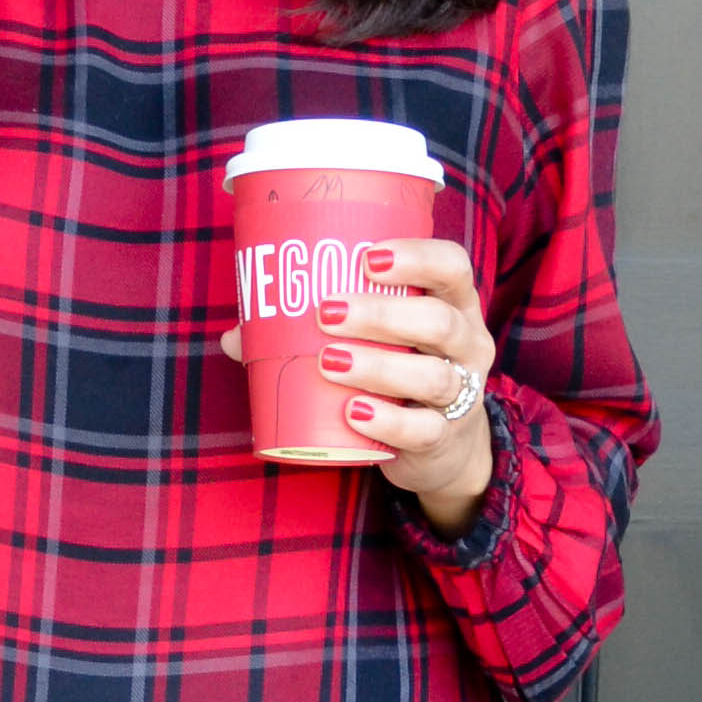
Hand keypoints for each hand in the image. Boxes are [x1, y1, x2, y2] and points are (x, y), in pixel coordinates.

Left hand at [220, 240, 497, 532]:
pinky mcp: (443, 438)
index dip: (417, 258)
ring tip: (328, 361)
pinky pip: (421, 430)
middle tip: (326, 312)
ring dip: (377, 366)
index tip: (368, 258)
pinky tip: (353, 412)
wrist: (439, 444)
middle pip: (438, 321)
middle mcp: (468, 344)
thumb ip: (315, 329)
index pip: (453, 267)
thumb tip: (233, 335)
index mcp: (454, 305)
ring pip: (432, 376)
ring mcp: (461, 394)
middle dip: (381, 314)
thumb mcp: (377, 341)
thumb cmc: (398, 372)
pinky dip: (386, 421)